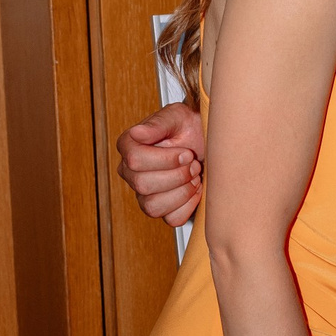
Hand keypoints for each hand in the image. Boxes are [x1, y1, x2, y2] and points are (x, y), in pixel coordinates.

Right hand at [119, 105, 204, 225]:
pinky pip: (171, 219)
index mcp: (129, 147)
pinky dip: (188, 206)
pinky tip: (195, 190)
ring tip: (195, 177)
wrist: (206, 140)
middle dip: (177, 175)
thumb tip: (137, 132)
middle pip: (143, 185)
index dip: (165, 159)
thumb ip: (157, 124)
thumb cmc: (188, 126)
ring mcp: (144, 193)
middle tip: (193, 164)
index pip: (135, 160)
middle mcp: (131, 172)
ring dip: (182, 192)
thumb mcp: (176, 116)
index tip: (185, 153)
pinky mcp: (162, 208)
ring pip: (153, 207)